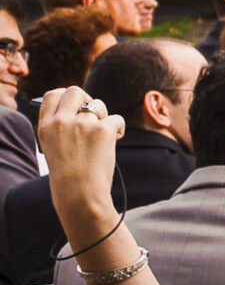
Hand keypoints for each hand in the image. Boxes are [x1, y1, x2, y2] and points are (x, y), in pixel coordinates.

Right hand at [37, 87, 123, 242]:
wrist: (80, 193)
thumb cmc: (70, 174)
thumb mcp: (53, 147)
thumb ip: (59, 126)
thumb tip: (78, 107)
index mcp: (46, 126)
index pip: (52, 95)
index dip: (67, 97)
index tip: (77, 105)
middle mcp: (61, 121)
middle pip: (74, 91)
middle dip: (88, 99)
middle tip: (95, 115)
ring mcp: (82, 124)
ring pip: (98, 105)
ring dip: (104, 116)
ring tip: (103, 135)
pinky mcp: (102, 130)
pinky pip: (116, 119)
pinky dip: (119, 128)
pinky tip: (116, 139)